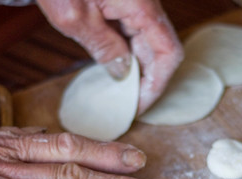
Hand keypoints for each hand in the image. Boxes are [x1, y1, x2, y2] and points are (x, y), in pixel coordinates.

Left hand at [36, 0, 183, 113]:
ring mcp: (137, 3)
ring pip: (150, 42)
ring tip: (121, 89)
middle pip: (161, 49)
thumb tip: (123, 72)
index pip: (168, 53)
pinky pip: (136, 31)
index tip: (138, 104)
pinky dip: (129, 51)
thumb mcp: (74, 18)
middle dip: (147, 79)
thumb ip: (104, 48)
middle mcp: (146, 4)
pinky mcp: (126, 2)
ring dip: (139, 67)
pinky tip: (115, 65)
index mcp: (141, 7)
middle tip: (128, 102)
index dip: (157, 84)